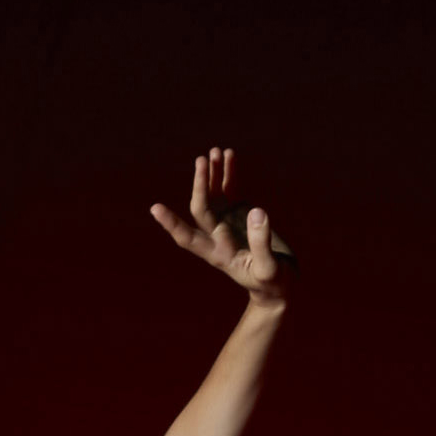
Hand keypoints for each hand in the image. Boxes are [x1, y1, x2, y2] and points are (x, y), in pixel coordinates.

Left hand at [148, 144, 291, 302]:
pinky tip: (229, 154)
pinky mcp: (239, 212)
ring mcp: (227, 222)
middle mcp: (217, 235)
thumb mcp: (269, 268)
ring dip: (212, 173)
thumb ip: (261, 242)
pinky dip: (228, 173)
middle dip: (199, 183)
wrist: (280, 284)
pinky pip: (230, 189)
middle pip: (201, 207)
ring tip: (215, 151)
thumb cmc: (273, 283)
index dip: (172, 224)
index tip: (155, 208)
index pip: (189, 237)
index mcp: (218, 253)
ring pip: (213, 194)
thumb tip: (257, 211)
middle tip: (203, 159)